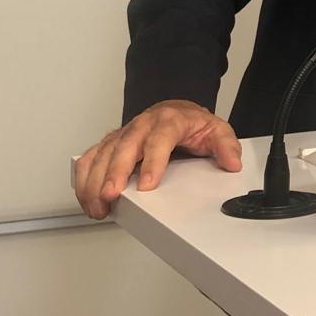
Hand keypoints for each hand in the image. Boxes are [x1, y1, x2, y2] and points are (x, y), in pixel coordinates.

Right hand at [73, 99, 242, 219]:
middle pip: (125, 147)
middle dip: (115, 173)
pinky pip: (91, 157)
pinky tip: (86, 197)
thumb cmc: (192, 124)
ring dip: (95, 180)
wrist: (175, 109)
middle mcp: (142, 125)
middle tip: (111, 196)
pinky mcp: (111, 143)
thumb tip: (232, 162)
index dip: (153, 162)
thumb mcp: (215, 130)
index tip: (148, 184)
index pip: (159, 139)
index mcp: (169, 121)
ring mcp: (124, 134)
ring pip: (103, 153)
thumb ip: (226, 146)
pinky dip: (83, 177)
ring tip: (97, 206)